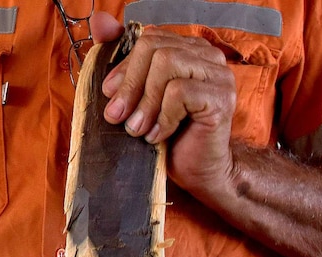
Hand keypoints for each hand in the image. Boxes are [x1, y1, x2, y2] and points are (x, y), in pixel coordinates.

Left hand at [91, 15, 237, 202]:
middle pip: (155, 48)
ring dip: (146, 103)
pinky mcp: (222, 97)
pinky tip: (159, 135)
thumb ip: (122, 59)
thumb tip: (100, 20)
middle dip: (130, 85)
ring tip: (139, 130)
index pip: (149, 39)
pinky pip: (180, 91)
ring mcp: (218, 75)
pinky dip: (163, 117)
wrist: (197, 172)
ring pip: (167, 65)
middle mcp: (207, 56)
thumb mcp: (137, 98)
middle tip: (119, 117)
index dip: (125, 68)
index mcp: (187, 50)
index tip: (110, 96)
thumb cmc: (168, 136)